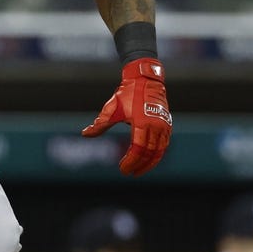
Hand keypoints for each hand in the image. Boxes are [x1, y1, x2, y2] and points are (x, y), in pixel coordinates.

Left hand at [82, 58, 171, 175]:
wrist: (145, 79)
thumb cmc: (127, 93)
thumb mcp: (111, 109)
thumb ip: (100, 124)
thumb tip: (85, 134)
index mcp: (142, 123)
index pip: (137, 150)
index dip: (130, 162)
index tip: (122, 169)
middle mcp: (156, 126)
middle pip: (149, 153)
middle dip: (139, 165)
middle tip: (129, 172)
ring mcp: (164, 125)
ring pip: (159, 151)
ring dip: (150, 163)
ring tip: (139, 170)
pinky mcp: (167, 124)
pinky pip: (164, 144)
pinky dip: (157, 154)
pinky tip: (148, 159)